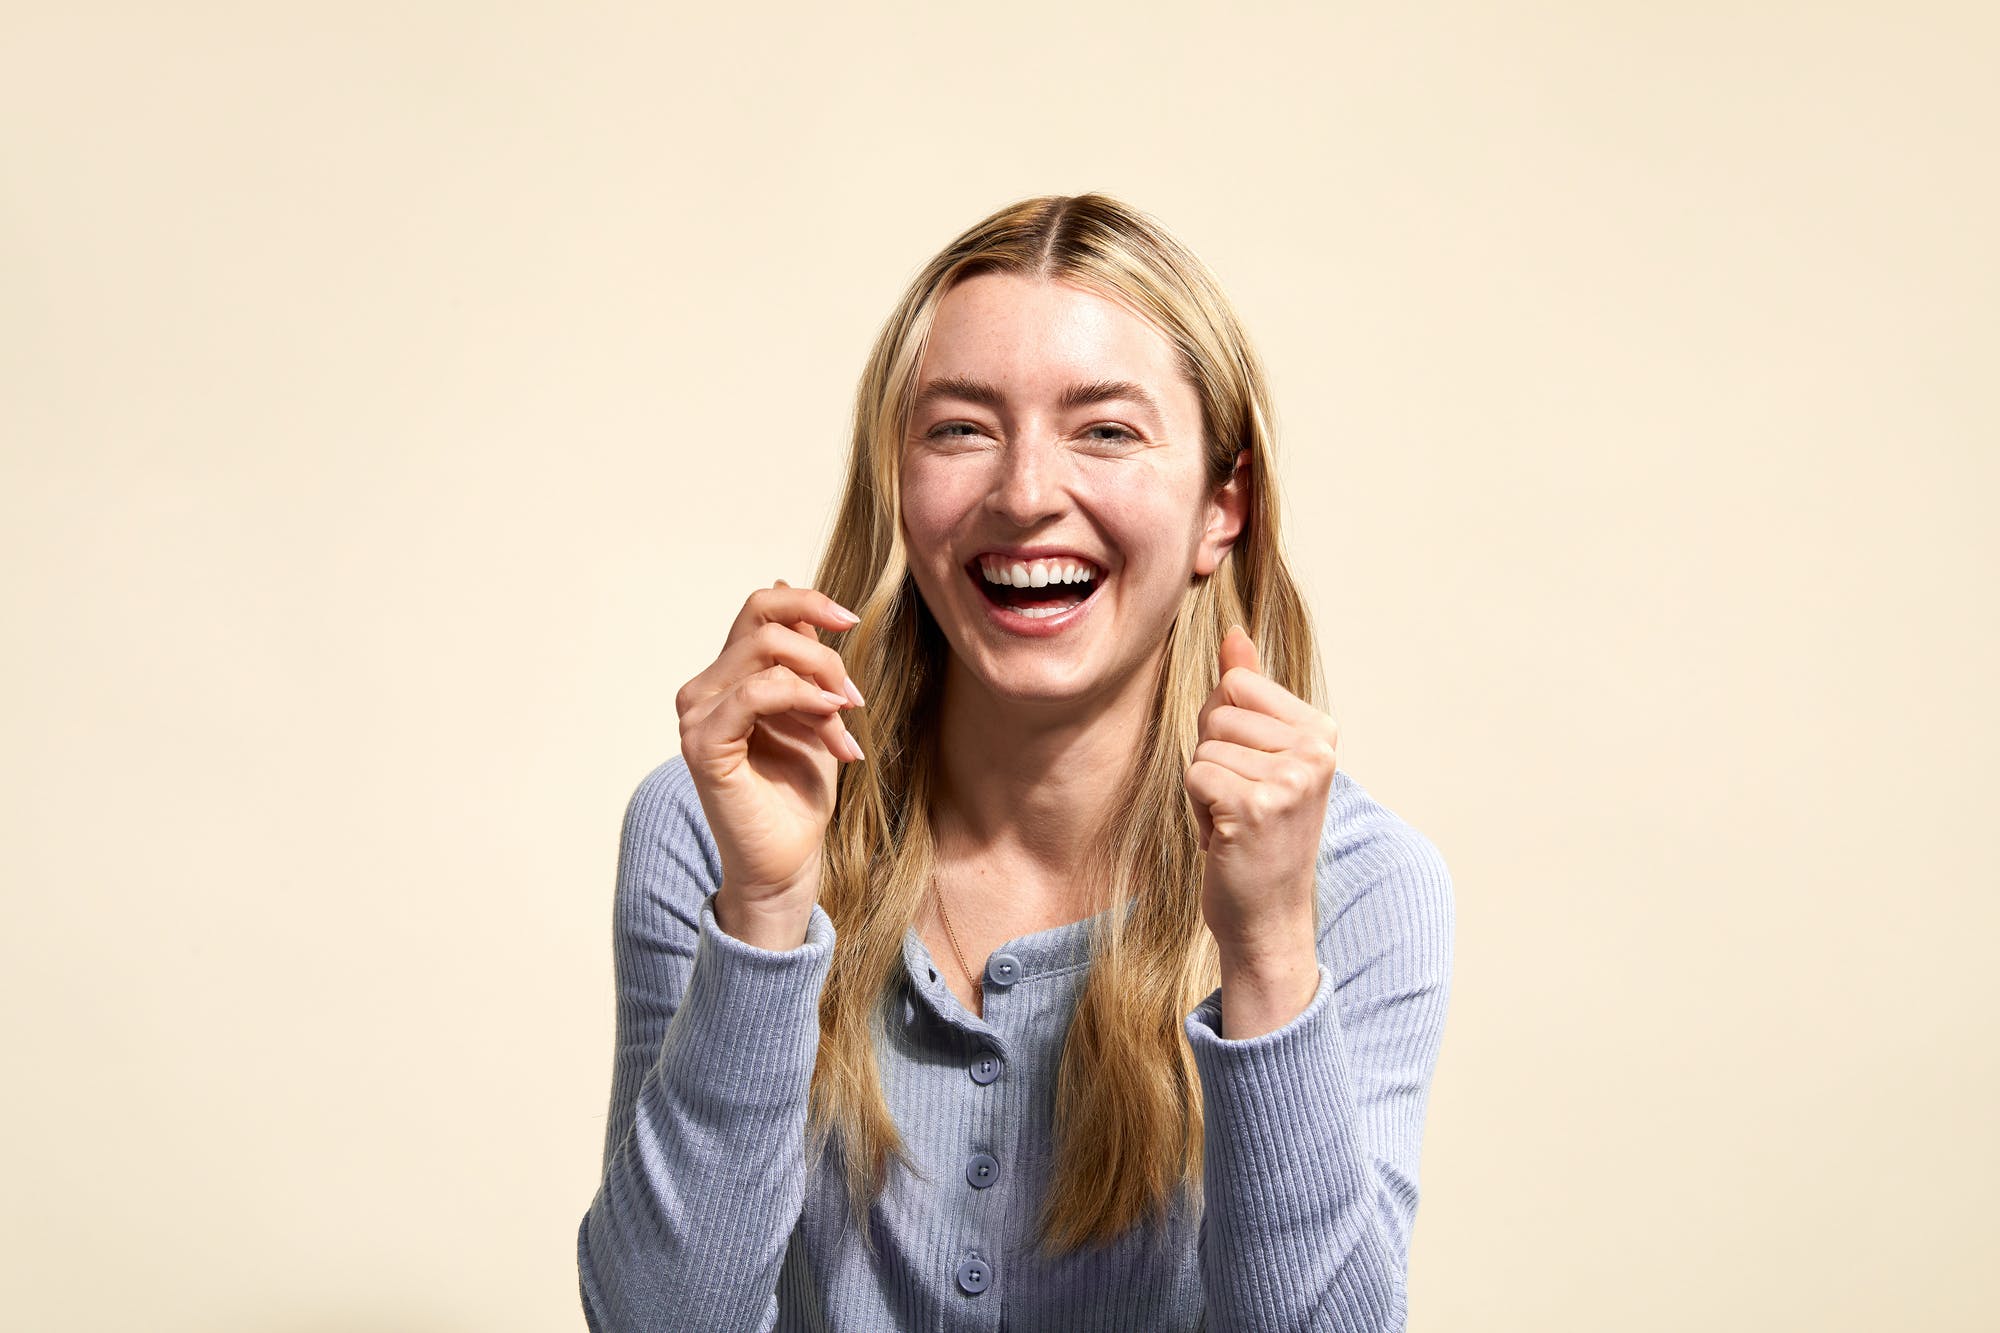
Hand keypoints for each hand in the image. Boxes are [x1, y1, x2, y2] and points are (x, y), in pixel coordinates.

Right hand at [675, 579, 866, 942]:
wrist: (788, 859)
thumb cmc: (799, 792)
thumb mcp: (813, 710)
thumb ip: (801, 658)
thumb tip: (791, 590)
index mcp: (726, 677)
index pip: (759, 609)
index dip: (807, 602)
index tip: (851, 621)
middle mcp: (703, 689)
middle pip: (766, 624)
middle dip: (823, 653)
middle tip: (854, 699)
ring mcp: (697, 715)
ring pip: (766, 652)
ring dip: (820, 680)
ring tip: (844, 724)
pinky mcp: (703, 744)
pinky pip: (754, 693)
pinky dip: (800, 697)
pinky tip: (830, 720)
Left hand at [1185, 625, 1338, 962]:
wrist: (1266, 913)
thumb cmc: (1258, 831)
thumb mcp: (1259, 754)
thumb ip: (1248, 690)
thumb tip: (1233, 633)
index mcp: (1321, 730)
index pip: (1237, 684)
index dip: (1225, 728)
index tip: (1250, 771)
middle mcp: (1314, 751)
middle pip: (1217, 713)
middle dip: (1213, 758)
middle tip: (1240, 803)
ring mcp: (1289, 780)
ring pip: (1203, 747)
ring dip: (1205, 787)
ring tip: (1234, 820)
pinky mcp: (1255, 807)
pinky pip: (1195, 775)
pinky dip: (1197, 809)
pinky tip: (1225, 836)